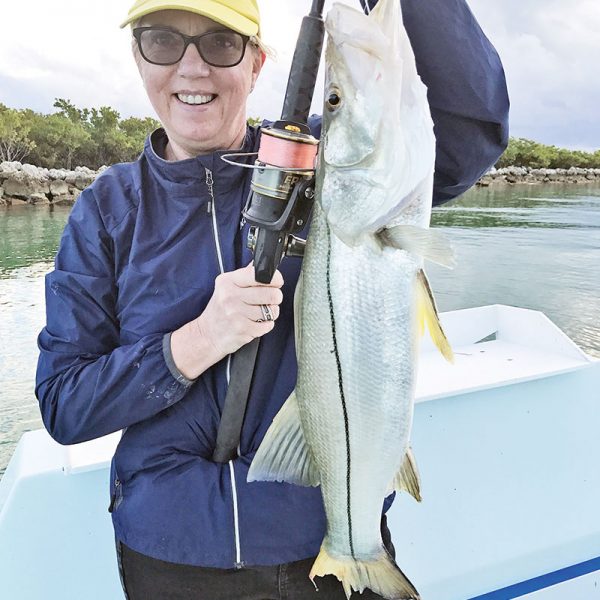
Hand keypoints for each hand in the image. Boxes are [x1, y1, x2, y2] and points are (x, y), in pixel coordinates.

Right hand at [171, 263, 283, 379]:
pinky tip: (255, 323)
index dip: (275, 279)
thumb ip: (245, 275)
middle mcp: (230, 296)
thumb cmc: (219, 311)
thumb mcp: (226, 287)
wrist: (207, 335)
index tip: (277, 283)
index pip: (259, 274)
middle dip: (276, 298)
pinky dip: (265, 325)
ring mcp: (235, 313)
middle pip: (271, 294)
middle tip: (270, 300)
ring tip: (261, 313)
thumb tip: (262, 264)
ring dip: (271, 313)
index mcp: (228, 281)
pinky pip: (268, 325)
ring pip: (272, 310)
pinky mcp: (242, 329)